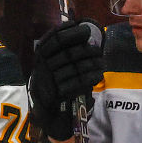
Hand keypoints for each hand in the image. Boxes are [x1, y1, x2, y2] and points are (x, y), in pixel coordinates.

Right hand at [29, 20, 103, 139]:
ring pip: (72, 68)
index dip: (69, 32)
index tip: (84, 27)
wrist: (49, 115)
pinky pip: (75, 84)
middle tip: (98, 48)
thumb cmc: (57, 85)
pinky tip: (98, 75)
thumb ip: (67, 52)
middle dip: (84, 48)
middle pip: (64, 53)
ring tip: (101, 61)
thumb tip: (87, 33)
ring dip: (89, 63)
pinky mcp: (56, 95)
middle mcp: (41, 67)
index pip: (52, 39)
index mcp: (40, 56)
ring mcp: (48, 81)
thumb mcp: (56, 65)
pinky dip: (89, 78)